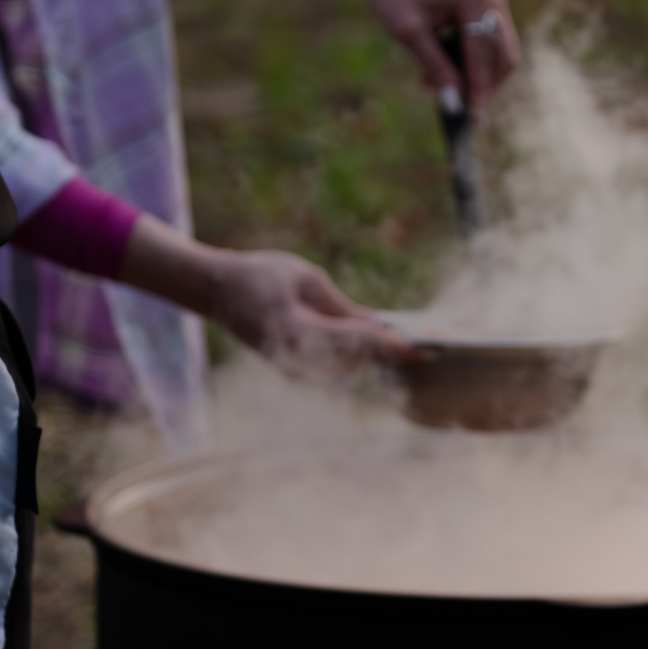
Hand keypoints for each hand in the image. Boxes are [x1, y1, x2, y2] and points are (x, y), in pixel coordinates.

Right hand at [207, 250, 416, 376]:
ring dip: (378, 359)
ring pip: (349, 370)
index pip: (351, 339)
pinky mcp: (295, 373)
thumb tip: (379, 328)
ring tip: (413, 347)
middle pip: (355, 360)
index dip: (388, 344)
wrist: (217, 293)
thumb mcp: (306, 279)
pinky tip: (383, 348)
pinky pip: (336, 371)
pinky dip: (361, 360)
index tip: (419, 348)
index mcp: (293, 326)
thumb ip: (342, 308)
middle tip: (430, 345)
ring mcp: (292, 369)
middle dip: (390, 353)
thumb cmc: (261, 276)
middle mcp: (293, 356)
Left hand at [362, 0, 521, 111]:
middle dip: (483, 86)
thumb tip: (454, 104)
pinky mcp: (491, 13)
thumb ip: (435, 67)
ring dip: (478, 78)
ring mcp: (496, 5)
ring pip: (501, 57)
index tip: (472, 117)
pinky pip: (492, 49)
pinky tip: (446, 74)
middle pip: (502, 58)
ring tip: (442, 87)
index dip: (478, 88)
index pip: (483, 54)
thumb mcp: (410, 33)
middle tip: (462, 111)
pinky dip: (475, 67)